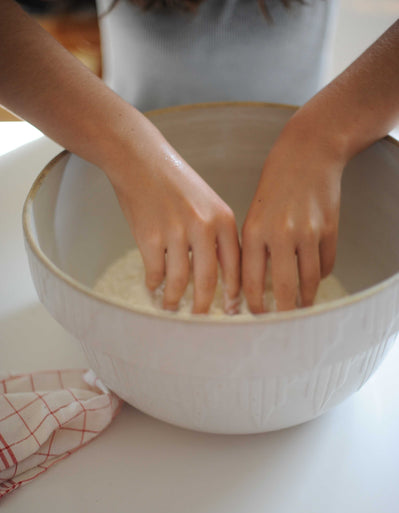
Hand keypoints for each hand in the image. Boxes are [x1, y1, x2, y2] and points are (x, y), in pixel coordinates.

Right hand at [105, 113, 239, 313]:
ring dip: (174, 301)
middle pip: (208, 281)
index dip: (233, 294)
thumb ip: (217, 235)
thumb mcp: (208, 203)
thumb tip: (219, 275)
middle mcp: (204, 227)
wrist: (140, 159)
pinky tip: (153, 288)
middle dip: (204, 307)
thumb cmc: (176, 182)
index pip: (235, 267)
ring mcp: (176, 232)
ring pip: (179, 282)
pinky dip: (153, 285)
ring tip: (171, 308)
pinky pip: (155, 273)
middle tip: (200, 319)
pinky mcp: (148, 237)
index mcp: (224, 220)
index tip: (230, 310)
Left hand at [242, 120, 342, 311]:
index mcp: (254, 231)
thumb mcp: (253, 215)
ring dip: (306, 299)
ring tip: (302, 308)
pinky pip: (326, 265)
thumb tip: (256, 287)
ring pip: (309, 280)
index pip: (251, 281)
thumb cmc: (274, 187)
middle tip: (282, 324)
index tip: (257, 316)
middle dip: (282, 312)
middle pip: (283, 287)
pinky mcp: (330, 229)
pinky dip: (320, 275)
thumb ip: (253, 249)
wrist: (307, 154)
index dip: (254, 305)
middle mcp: (280, 233)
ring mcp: (308, 231)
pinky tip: (314, 278)